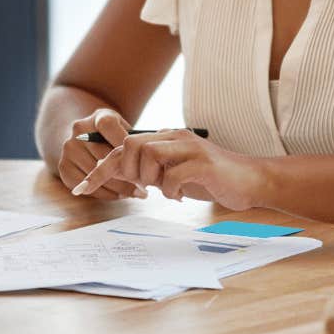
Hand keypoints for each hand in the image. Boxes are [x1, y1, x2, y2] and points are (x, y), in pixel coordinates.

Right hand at [55, 109, 145, 200]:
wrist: (84, 136)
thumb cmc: (114, 135)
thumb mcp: (124, 128)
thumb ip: (135, 139)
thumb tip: (151, 158)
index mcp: (97, 117)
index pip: (109, 126)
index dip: (126, 145)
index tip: (144, 161)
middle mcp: (79, 131)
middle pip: (103, 155)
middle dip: (127, 173)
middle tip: (146, 186)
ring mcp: (69, 149)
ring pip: (97, 174)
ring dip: (119, 187)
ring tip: (137, 193)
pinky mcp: (64, 168)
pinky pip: (87, 187)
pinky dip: (106, 193)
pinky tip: (120, 194)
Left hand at [72, 130, 270, 210]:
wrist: (251, 181)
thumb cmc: (212, 180)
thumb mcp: (173, 175)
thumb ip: (150, 172)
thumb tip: (121, 177)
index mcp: (166, 138)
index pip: (123, 147)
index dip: (100, 168)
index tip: (82, 188)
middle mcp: (175, 137)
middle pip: (130, 145)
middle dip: (127, 172)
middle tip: (143, 189)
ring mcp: (190, 148)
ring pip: (148, 155)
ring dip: (150, 179)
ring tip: (165, 190)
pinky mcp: (203, 164)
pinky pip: (172, 176)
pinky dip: (170, 190)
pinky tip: (180, 197)